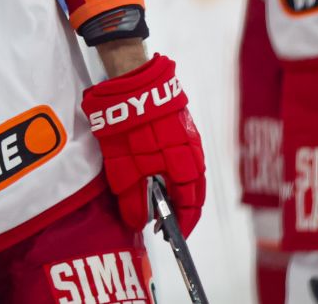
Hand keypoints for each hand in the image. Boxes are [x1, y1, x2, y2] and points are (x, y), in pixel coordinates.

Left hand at [81, 54, 205, 235]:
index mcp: (184, 168)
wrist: (131, 81)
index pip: (191, 206)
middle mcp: (194, 155)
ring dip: (179, 190)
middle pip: (195, 191)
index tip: (171, 236)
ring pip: (191, 174)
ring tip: (160, 201)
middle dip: (182, 210)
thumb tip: (140, 223)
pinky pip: (186, 157)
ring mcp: (191, 138)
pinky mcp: (183, 125)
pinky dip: (177, 172)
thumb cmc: (127, 127)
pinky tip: (161, 174)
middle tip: (165, 223)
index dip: (182, 224)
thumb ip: (133, 201)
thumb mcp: (123, 170)